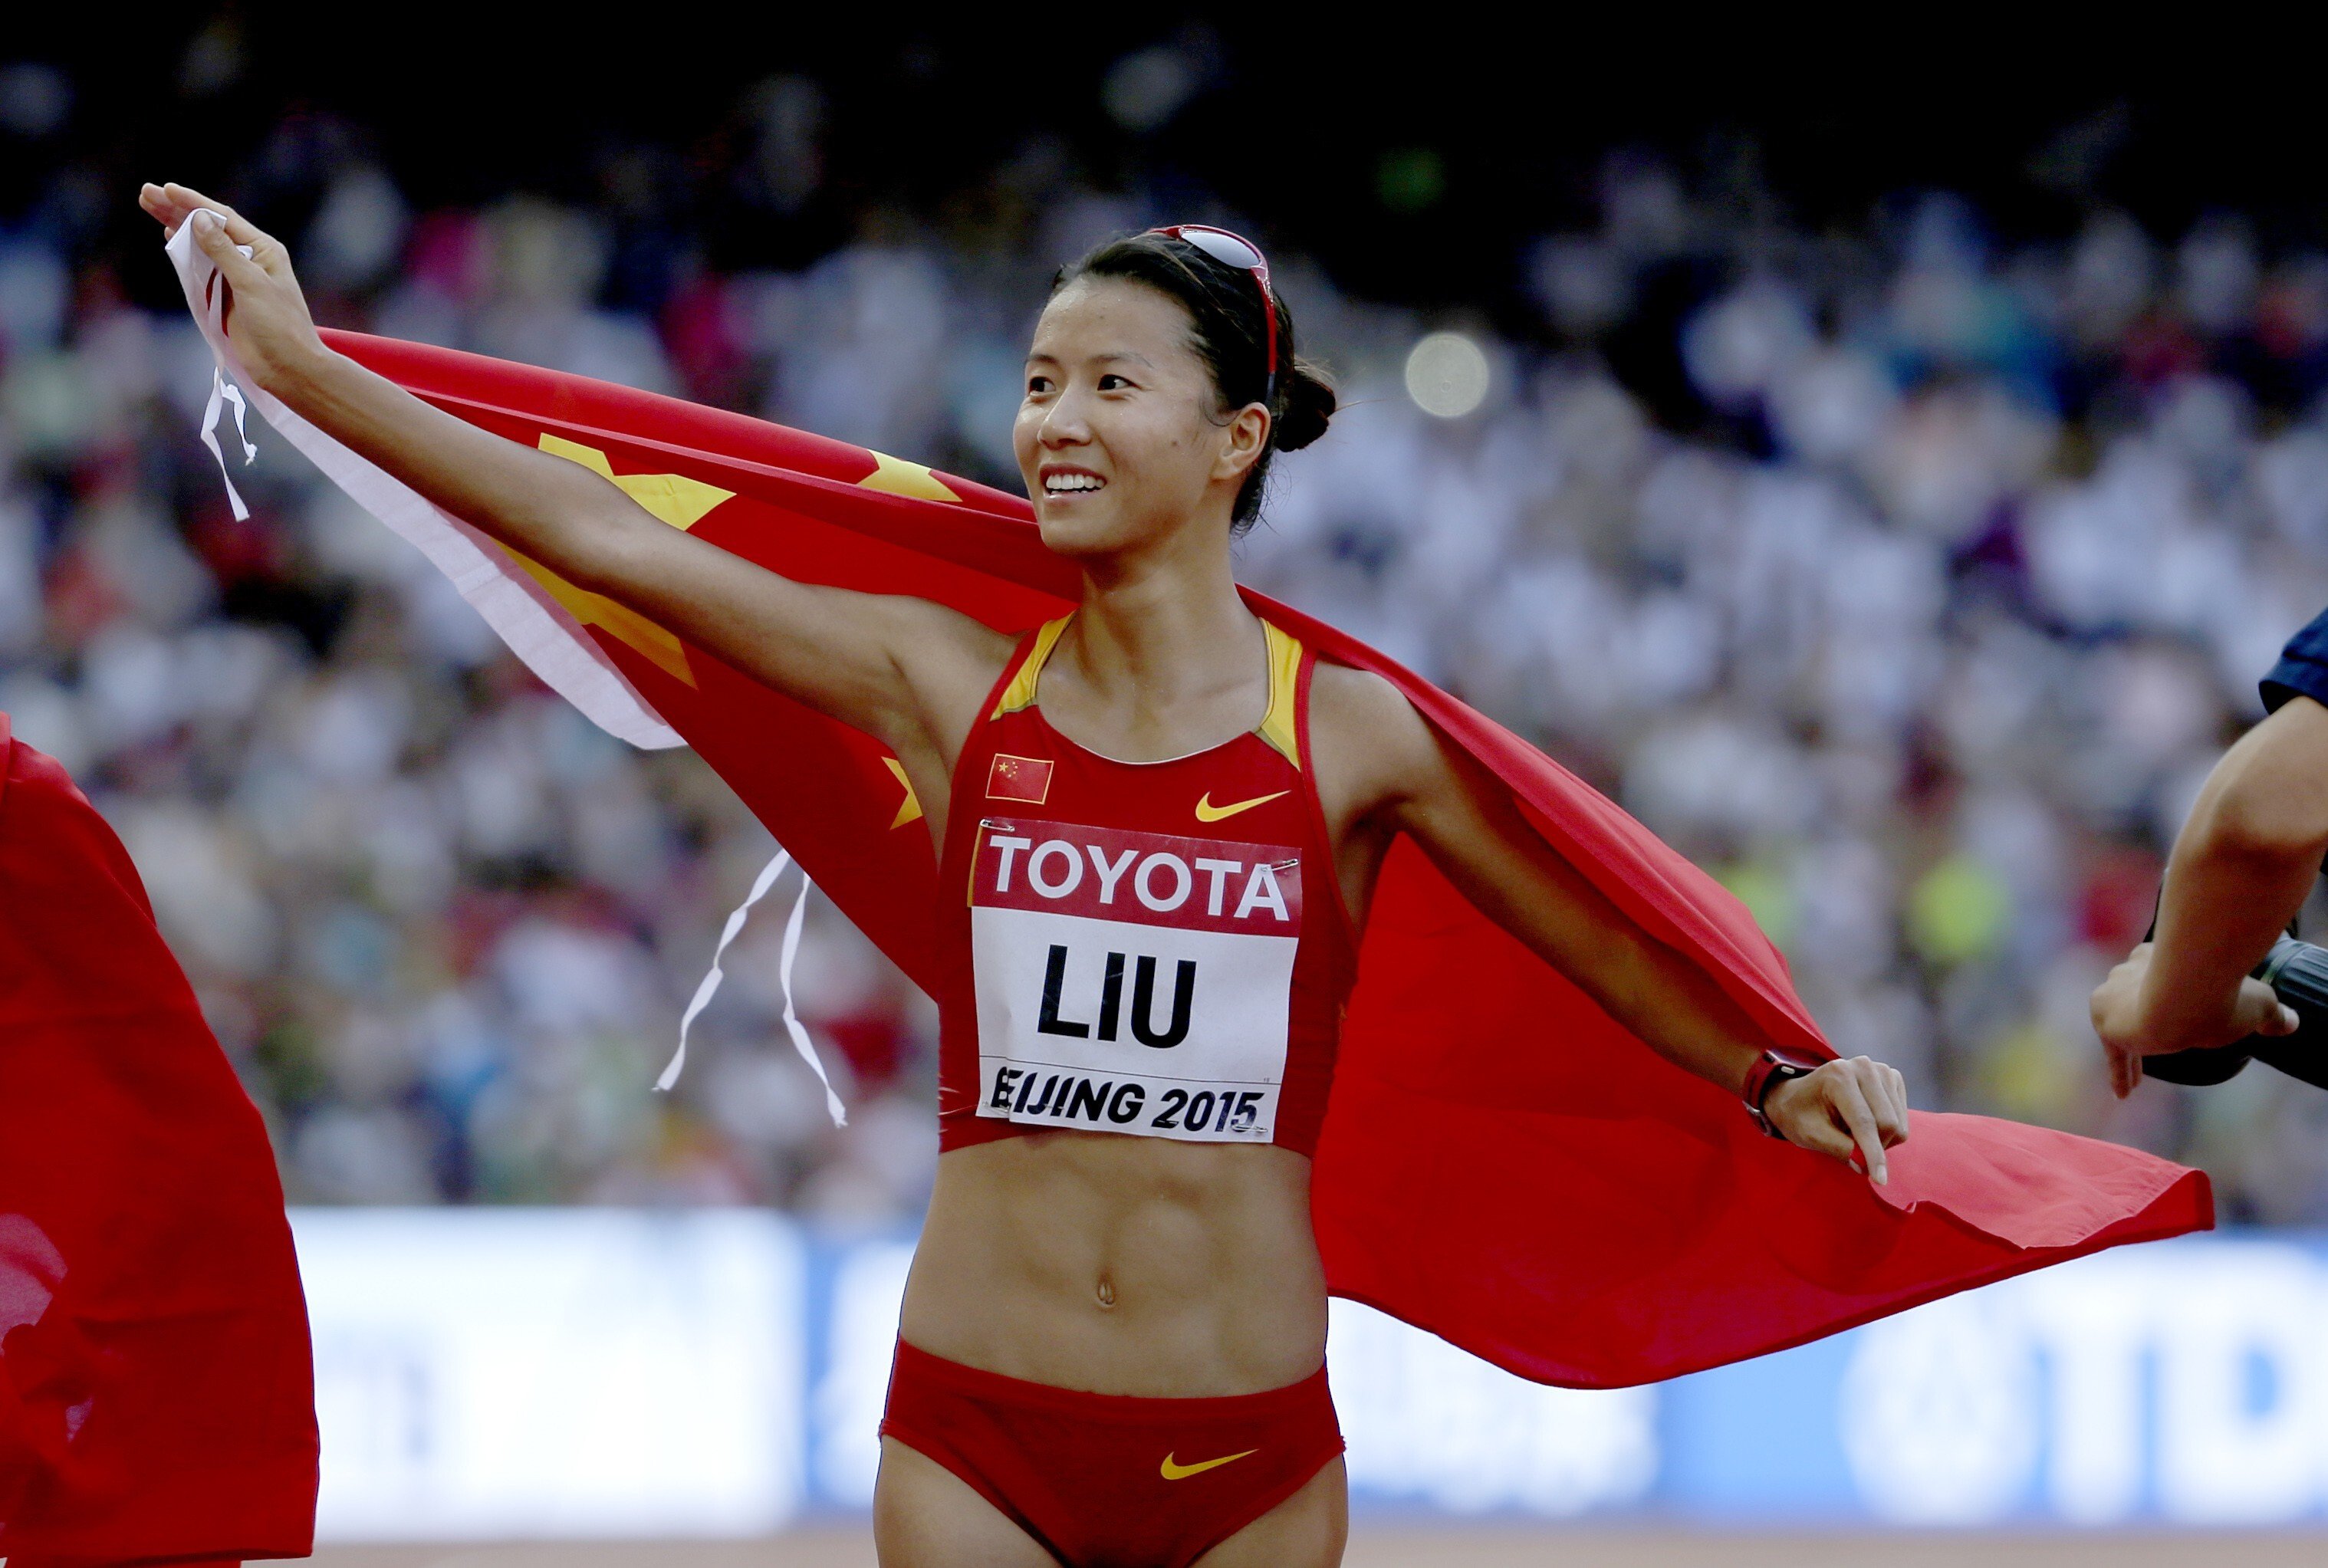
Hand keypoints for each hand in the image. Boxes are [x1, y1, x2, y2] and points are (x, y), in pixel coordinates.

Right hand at [138, 182, 323, 393]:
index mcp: (263, 250)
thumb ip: (223, 251)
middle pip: (208, 228)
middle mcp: (250, 259)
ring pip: (201, 246)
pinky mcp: (225, 297)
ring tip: (150, 207)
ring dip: (177, 228)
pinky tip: (170, 237)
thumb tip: (197, 219)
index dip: (193, 203)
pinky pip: (201, 269)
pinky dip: (185, 254)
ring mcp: (236, 278)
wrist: (288, 368)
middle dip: (177, 210)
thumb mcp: (250, 283)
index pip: (222, 218)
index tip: (165, 190)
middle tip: (146, 193)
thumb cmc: (279, 325)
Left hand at [1763, 1055, 1908, 1184]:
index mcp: (1838, 1075)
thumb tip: (1866, 1165)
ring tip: (1853, 1132)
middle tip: (1851, 1150)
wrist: (1799, 1095)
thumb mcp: (1809, 1135)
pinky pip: (1902, 1117)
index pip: (1864, 1122)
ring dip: (1880, 1139)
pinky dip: (1886, 1130)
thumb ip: (1838, 1149)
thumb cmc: (1800, 1114)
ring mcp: (1881, 1070)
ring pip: (1898, 1122)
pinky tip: (1866, 1123)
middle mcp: (1864, 1067)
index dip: (1873, 1154)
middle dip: (1874, 1147)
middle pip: (1888, 1123)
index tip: (1880, 1180)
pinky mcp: (1893, 1078)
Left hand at [2089, 941, 2297, 1098]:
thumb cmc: (2222, 992)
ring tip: (2132, 1080)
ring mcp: (2113, 992)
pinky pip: (2113, 1051)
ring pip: (2118, 1023)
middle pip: (2130, 995)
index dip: (2159, 991)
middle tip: (2144, 1040)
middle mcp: (2130, 969)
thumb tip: (2289, 1022)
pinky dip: (2119, 1070)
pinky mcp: (2105, 1019)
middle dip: (2135, 1015)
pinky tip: (2124, 1093)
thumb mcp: (2256, 1003)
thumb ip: (2268, 1013)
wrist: (2183, 994)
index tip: (2161, 1007)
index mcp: (2162, 957)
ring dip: (2126, 1045)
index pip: (2155, 974)